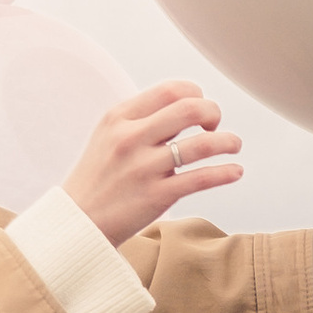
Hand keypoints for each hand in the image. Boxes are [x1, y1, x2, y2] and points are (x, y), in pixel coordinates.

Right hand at [62, 84, 243, 246]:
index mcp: (119, 118)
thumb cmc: (99, 178)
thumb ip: (142, 120)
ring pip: (202, 144)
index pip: (170, 90)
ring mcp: (144, 168)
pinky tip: (235, 171)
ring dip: (228, 142)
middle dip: (213, 112)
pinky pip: (201, 178)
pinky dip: (225, 173)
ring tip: (234, 145)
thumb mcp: (109, 137)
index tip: (200, 109)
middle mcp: (131, 138)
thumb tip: (187, 109)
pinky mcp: (156, 196)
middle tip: (215, 125)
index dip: (195, 94)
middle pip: (189, 108)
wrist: (78, 222)